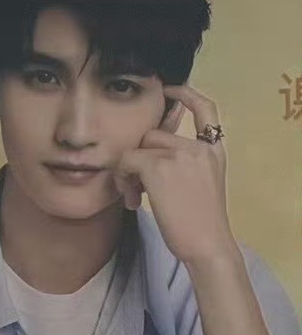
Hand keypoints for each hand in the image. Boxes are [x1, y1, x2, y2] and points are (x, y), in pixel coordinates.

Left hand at [113, 85, 236, 269]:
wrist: (207, 244)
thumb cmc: (201, 224)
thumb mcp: (202, 184)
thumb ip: (184, 164)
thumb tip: (146, 157)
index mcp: (214, 150)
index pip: (206, 108)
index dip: (186, 94)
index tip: (169, 90)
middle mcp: (198, 148)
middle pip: (153, 136)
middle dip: (140, 159)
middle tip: (137, 188)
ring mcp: (178, 155)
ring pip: (137, 149)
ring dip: (128, 172)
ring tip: (135, 198)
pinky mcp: (157, 167)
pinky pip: (126, 162)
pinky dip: (122, 180)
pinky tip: (132, 201)